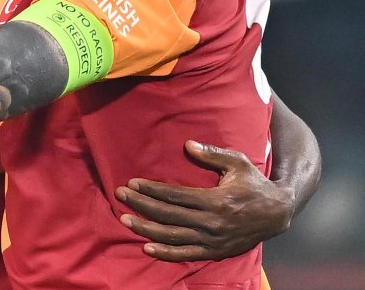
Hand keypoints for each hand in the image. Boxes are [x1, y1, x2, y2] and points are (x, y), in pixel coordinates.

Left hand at [116, 140, 293, 261]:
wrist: (277, 213)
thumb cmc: (254, 183)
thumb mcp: (238, 162)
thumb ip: (213, 154)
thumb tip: (188, 145)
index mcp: (216, 200)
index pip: (176, 195)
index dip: (152, 190)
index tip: (132, 184)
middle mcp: (212, 222)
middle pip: (169, 214)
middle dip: (142, 205)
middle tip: (120, 196)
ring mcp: (213, 240)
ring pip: (173, 236)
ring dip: (147, 229)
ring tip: (125, 219)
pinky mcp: (215, 251)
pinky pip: (186, 254)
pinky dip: (166, 252)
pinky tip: (147, 247)